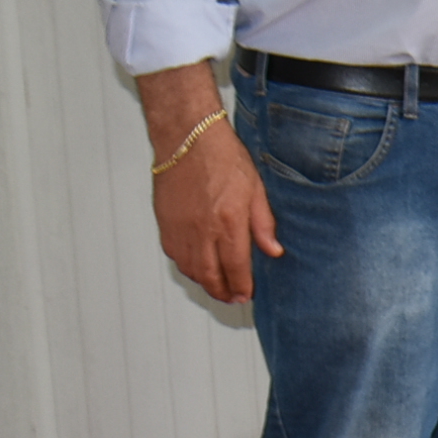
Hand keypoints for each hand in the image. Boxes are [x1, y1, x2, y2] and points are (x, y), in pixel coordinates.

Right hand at [138, 63, 279, 302]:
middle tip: (232, 298)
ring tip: (217, 286)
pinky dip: (186, 266)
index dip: (242, 286)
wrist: (188, 139)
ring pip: (189, 269)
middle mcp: (202, 231)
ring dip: (204, 282)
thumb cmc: (223, 158)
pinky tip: (197, 266)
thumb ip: (264, 224)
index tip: (248, 295)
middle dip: (222, 292)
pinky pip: (174, 255)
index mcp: (228, 222)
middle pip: (210, 275)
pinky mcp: (165, 223)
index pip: (236, 267)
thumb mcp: (256, 189)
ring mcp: (180, 229)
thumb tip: (273, 251)